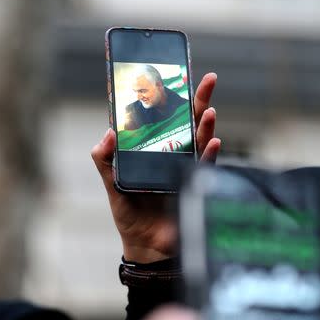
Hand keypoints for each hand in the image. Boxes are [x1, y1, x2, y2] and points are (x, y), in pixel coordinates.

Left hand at [91, 73, 220, 262]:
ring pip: (200, 139)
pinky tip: (214, 142)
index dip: (169, 95)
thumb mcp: (111, 184)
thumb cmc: (129, 214)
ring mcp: (186, 168)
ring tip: (209, 108)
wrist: (145, 246)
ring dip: (206, 124)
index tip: (175, 73)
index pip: (162, 116)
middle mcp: (172, 153)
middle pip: (188, 121)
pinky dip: (211, 154)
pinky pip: (205, 167)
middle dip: (199, 99)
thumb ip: (104, 160)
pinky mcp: (194, 185)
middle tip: (209, 78)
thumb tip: (108, 134)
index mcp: (152, 148)